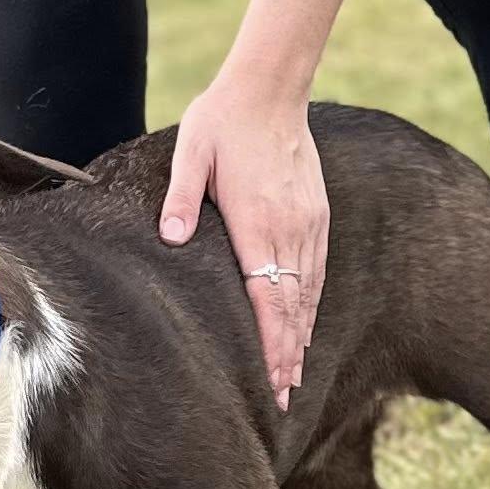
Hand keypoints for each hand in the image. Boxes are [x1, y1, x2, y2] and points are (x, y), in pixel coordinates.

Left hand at [159, 79, 327, 409]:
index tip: (274, 381)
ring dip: (301, 338)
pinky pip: (316, 273)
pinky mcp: (315, 215)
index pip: (268, 297)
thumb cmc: (222, 121)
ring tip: (295, 378)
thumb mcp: (192, 151)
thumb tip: (172, 238)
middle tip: (285, 399)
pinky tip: (304, 330)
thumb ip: (181, 196)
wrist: (271, 89)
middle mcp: (290, 229)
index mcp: (258, 221)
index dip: (272, 343)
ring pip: (307, 294)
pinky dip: (311, 307)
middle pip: (292, 307)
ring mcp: (307, 224)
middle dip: (289, 357)